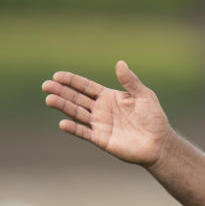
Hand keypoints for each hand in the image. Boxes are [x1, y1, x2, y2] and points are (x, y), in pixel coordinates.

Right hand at [41, 61, 171, 166]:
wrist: (158, 142)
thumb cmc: (153, 117)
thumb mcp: (144, 95)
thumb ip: (130, 81)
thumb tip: (120, 63)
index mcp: (109, 97)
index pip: (86, 87)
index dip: (72, 81)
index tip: (57, 75)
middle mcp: (101, 110)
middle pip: (77, 98)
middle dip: (61, 92)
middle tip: (46, 86)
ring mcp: (99, 124)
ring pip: (77, 113)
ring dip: (63, 106)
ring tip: (49, 99)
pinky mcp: (101, 139)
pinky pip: (84, 132)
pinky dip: (74, 128)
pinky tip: (63, 123)